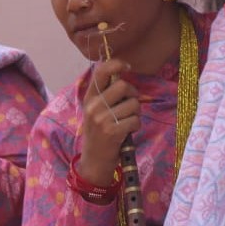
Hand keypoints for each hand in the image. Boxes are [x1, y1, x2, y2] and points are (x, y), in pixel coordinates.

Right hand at [77, 59, 138, 186]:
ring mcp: (102, 119)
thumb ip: (106, 94)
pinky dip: (135, 126)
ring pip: (133, 104)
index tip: (127, 66)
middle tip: (129, 106)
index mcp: (89, 98)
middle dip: (133, 95)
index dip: (117, 64)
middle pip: (124, 85)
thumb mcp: (96, 111)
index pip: (101, 71)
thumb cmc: (99, 134)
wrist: (93, 161)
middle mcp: (93, 106)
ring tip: (126, 122)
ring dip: (136, 114)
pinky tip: (127, 132)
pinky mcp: (112, 131)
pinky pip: (135, 120)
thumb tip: (124, 75)